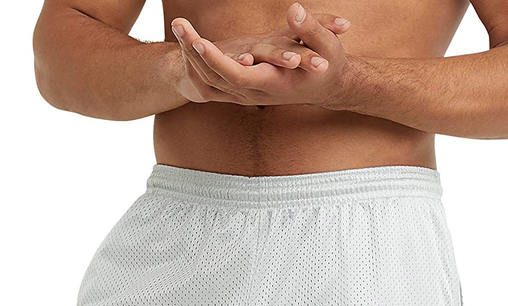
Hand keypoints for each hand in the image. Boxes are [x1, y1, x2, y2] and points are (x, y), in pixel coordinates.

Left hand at [171, 3, 351, 107]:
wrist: (326, 86)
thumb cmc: (329, 65)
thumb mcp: (328, 46)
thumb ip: (310, 28)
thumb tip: (295, 9)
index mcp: (274, 84)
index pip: (238, 76)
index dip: (217, 61)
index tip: (200, 42)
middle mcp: (256, 93)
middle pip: (216, 78)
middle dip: (194, 52)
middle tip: (178, 23)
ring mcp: (247, 94)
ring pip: (211, 80)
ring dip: (191, 55)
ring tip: (178, 25)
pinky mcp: (244, 88)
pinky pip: (215, 80)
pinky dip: (199, 62)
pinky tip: (187, 41)